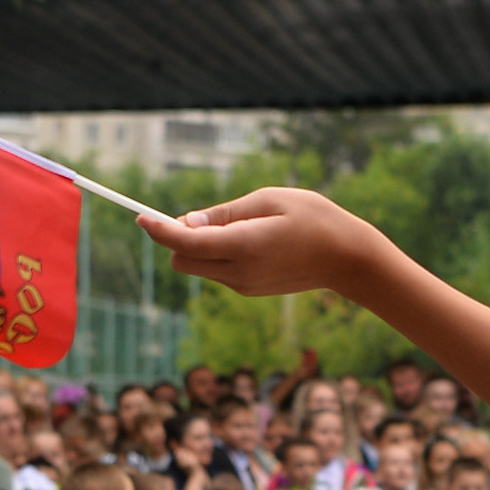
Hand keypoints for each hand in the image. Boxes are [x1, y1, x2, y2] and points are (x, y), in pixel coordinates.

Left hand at [144, 188, 393, 299]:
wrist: (348, 259)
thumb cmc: (313, 218)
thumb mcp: (269, 200)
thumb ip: (225, 213)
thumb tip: (187, 222)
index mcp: (242, 245)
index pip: (184, 241)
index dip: (158, 229)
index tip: (141, 217)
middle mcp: (238, 272)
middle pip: (182, 260)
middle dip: (177, 238)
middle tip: (199, 216)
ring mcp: (243, 285)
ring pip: (197, 267)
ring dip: (197, 246)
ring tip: (236, 224)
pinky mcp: (249, 290)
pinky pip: (216, 272)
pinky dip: (216, 255)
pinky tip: (246, 240)